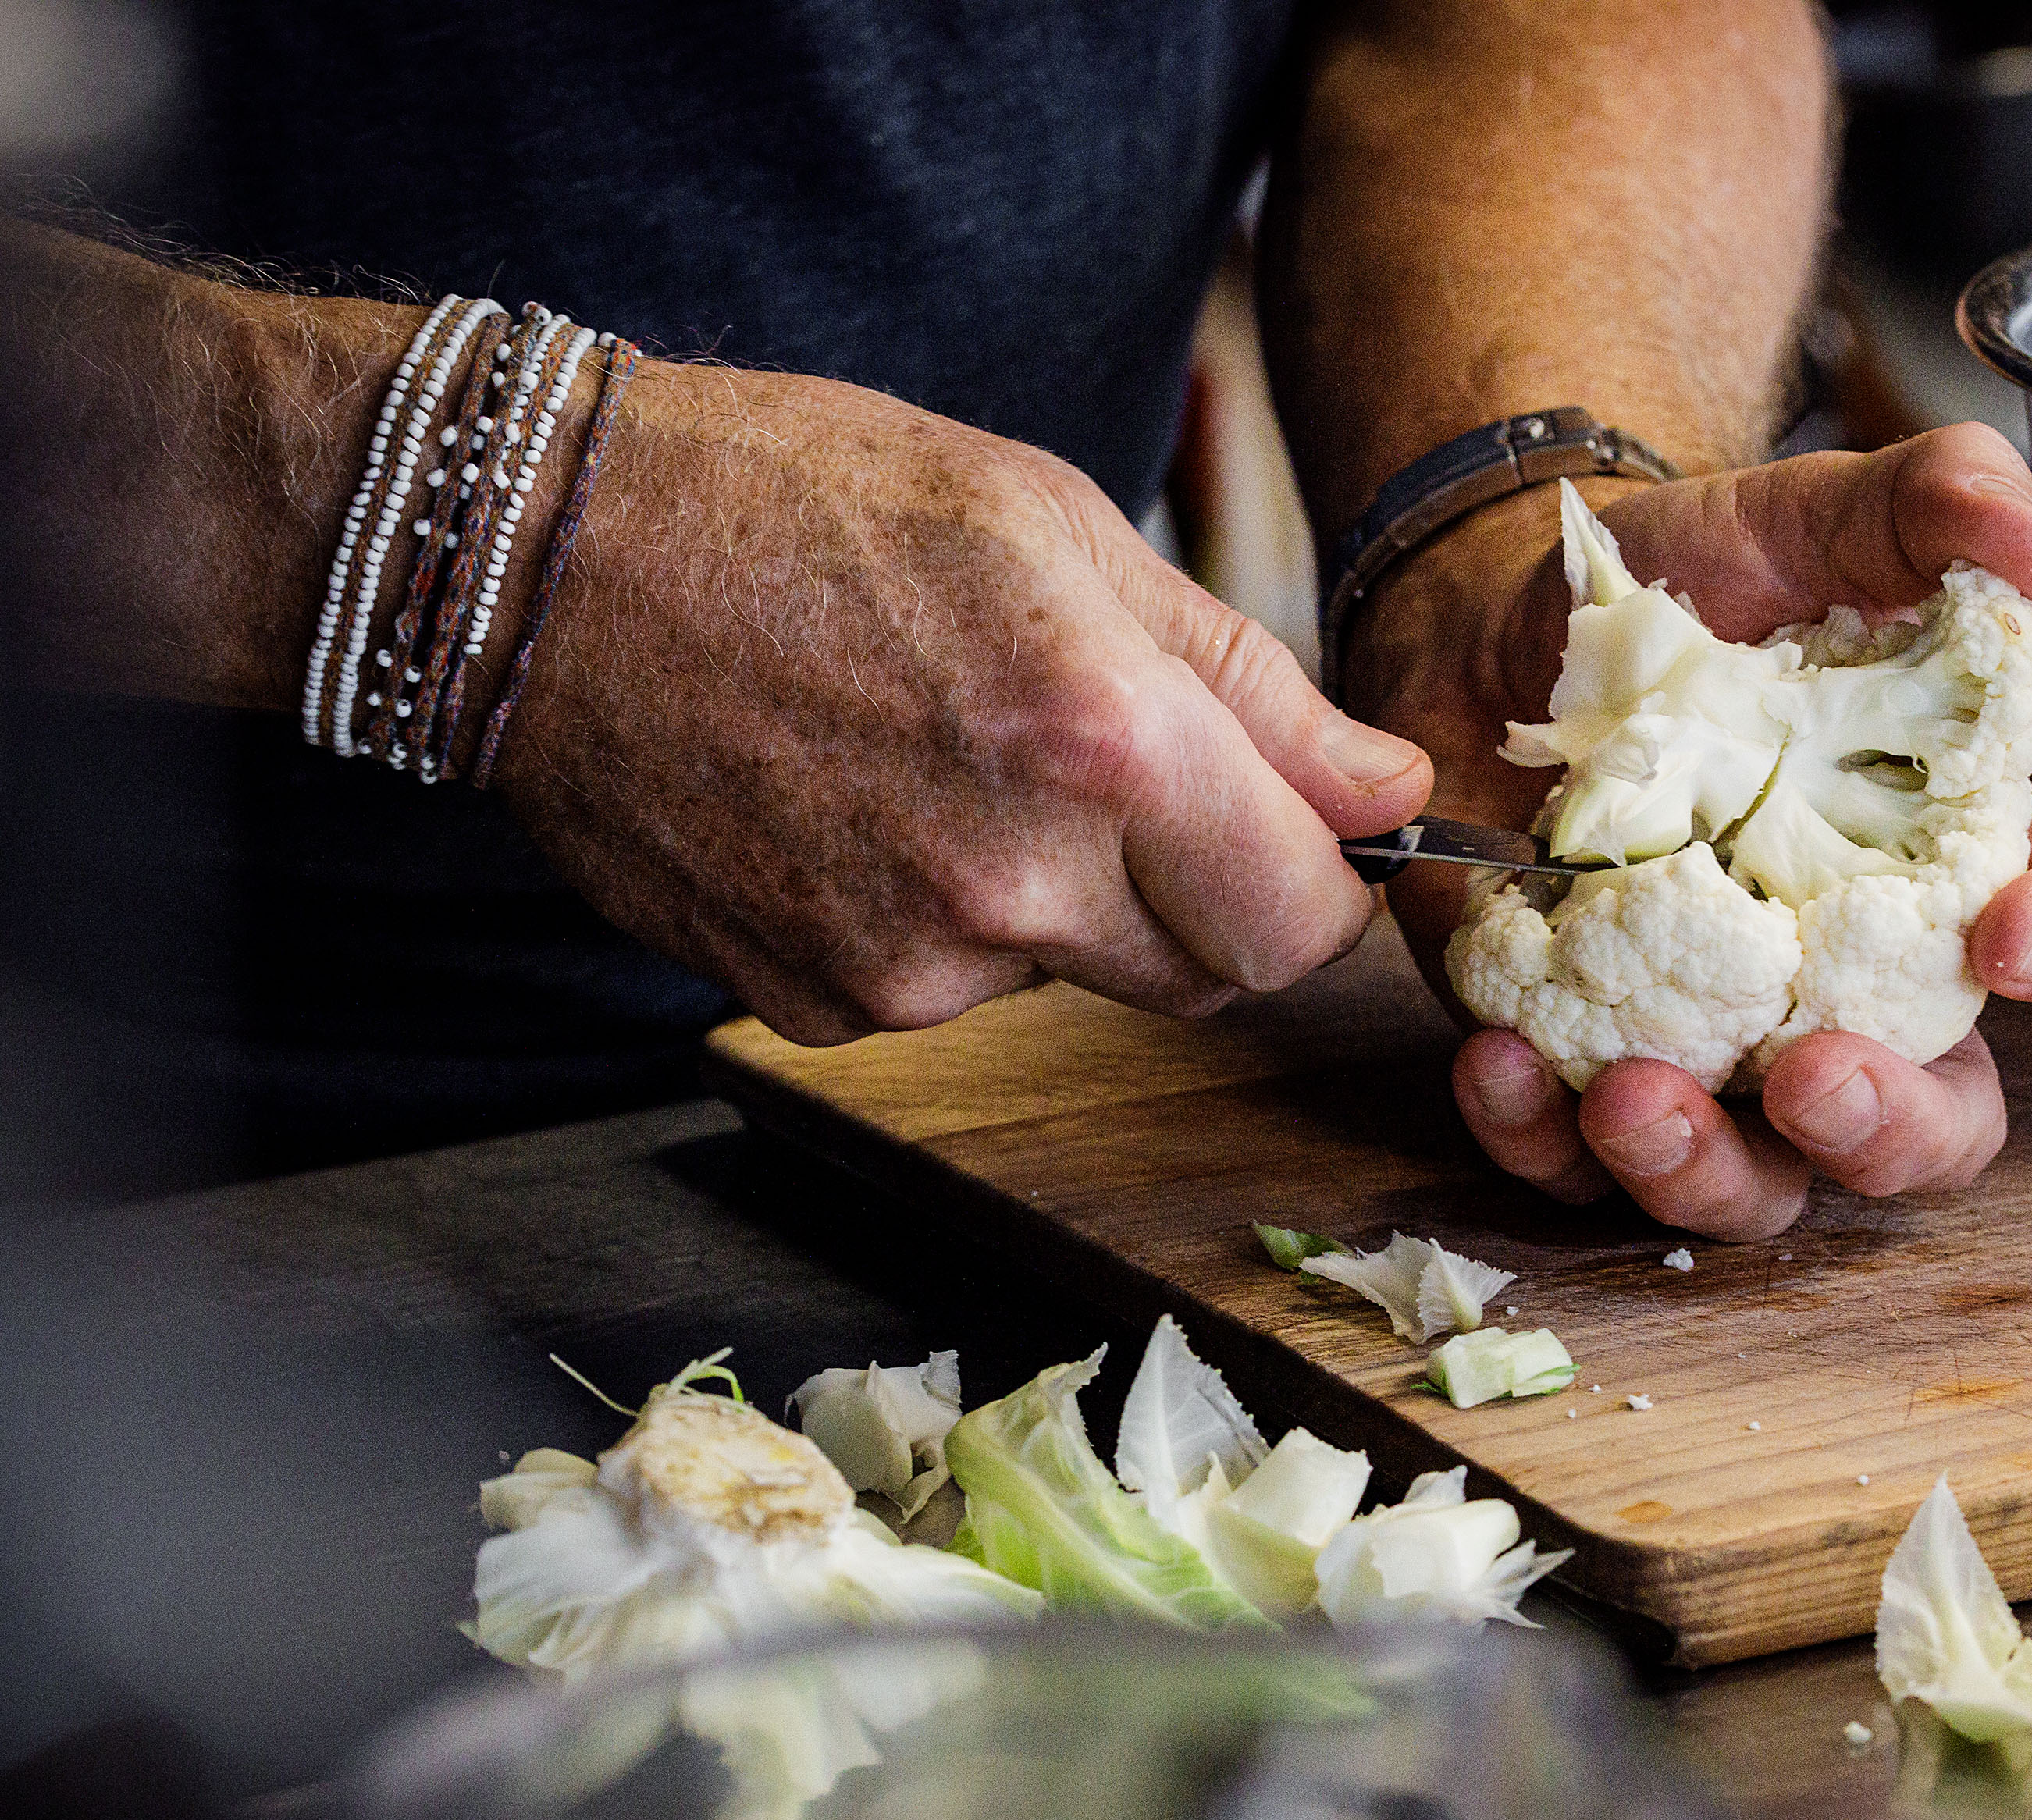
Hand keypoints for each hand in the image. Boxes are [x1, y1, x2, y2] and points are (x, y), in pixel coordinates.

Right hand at [490, 362, 1432, 1044]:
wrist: (542, 560)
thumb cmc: (807, 501)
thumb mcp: (1061, 527)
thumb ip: (1251, 685)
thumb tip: (1391, 791)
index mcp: (1101, 745)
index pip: (1303, 920)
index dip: (1319, 879)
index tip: (1292, 826)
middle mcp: (1013, 884)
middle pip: (1209, 975)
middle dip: (1205, 893)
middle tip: (1115, 770)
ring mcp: (909, 967)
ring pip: (1078, 977)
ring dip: (1067, 899)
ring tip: (952, 758)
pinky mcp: (824, 1008)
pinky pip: (956, 991)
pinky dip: (947, 921)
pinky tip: (867, 808)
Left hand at [1344, 425, 2031, 1239]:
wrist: (1490, 624)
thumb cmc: (1677, 591)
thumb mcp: (1794, 521)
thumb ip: (1921, 506)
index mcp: (1936, 870)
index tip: (2016, 940)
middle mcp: (1842, 991)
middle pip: (1928, 1124)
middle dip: (1887, 1130)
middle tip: (1815, 1081)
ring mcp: (1713, 1050)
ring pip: (1758, 1184)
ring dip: (1703, 1170)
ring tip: (1628, 1098)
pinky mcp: (1577, 1073)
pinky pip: (1570, 1162)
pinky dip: (1535, 1136)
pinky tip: (1495, 1065)